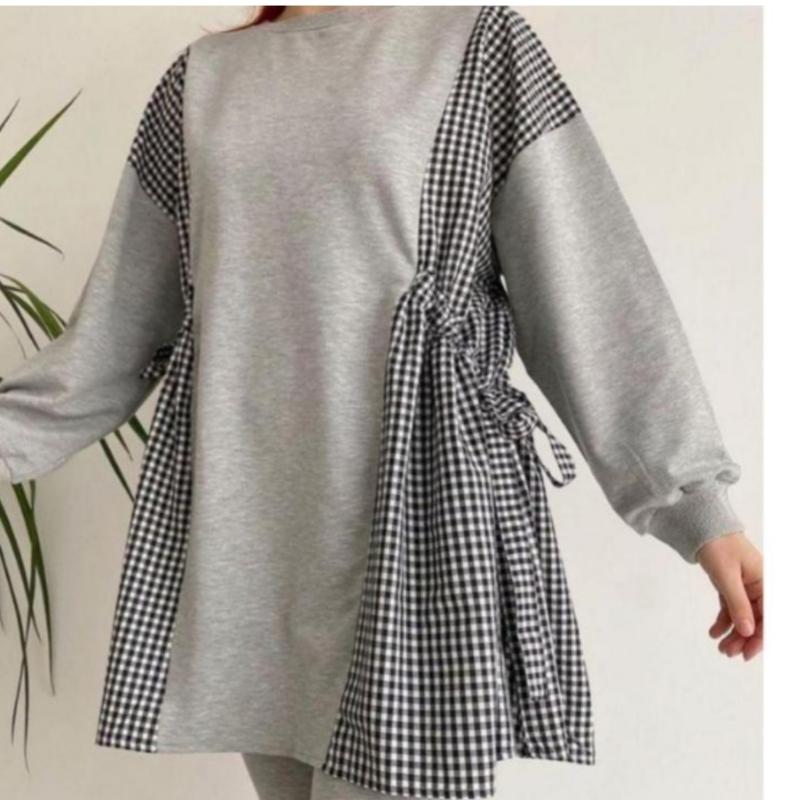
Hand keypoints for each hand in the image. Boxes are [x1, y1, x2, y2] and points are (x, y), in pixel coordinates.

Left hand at [696, 531, 761, 660]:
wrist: (702, 528)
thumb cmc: (718, 546)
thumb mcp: (727, 577)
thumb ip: (738, 604)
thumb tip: (748, 632)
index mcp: (767, 583)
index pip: (770, 617)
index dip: (761, 638)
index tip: (747, 653)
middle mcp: (760, 586)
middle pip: (758, 620)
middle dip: (744, 639)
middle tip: (728, 653)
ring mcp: (746, 587)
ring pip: (744, 616)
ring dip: (734, 633)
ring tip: (721, 648)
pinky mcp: (733, 586)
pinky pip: (732, 608)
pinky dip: (724, 621)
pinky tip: (714, 632)